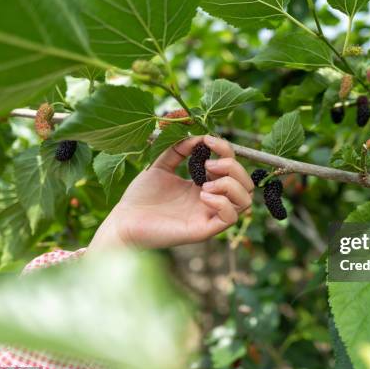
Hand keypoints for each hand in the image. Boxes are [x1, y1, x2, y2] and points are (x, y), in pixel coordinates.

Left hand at [88, 135, 253, 250]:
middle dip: (233, 168)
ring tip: (205, 184)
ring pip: (246, 202)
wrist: (122, 221)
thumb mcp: (160, 165)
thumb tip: (198, 137)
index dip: (226, 150)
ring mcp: (209, 217)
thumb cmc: (140, 197)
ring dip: (230, 185)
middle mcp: (212, 202)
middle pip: (247, 185)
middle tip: (207, 165)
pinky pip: (230, 219)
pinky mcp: (203, 231)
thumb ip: (177, 150)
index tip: (207, 140)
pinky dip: (222, 203)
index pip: (233, 168)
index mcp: (205, 187)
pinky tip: (202, 196)